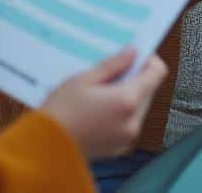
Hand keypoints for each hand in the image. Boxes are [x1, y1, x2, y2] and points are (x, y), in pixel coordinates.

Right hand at [41, 48, 167, 159]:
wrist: (44, 147)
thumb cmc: (60, 112)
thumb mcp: (84, 79)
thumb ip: (113, 64)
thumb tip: (132, 53)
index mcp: (128, 101)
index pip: (157, 73)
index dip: (148, 60)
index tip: (135, 55)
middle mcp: (133, 121)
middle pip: (149, 90)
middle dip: (135, 78)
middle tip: (111, 73)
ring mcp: (127, 137)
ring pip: (140, 107)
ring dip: (128, 96)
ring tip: (100, 93)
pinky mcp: (119, 147)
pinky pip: (129, 123)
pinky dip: (120, 113)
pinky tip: (98, 109)